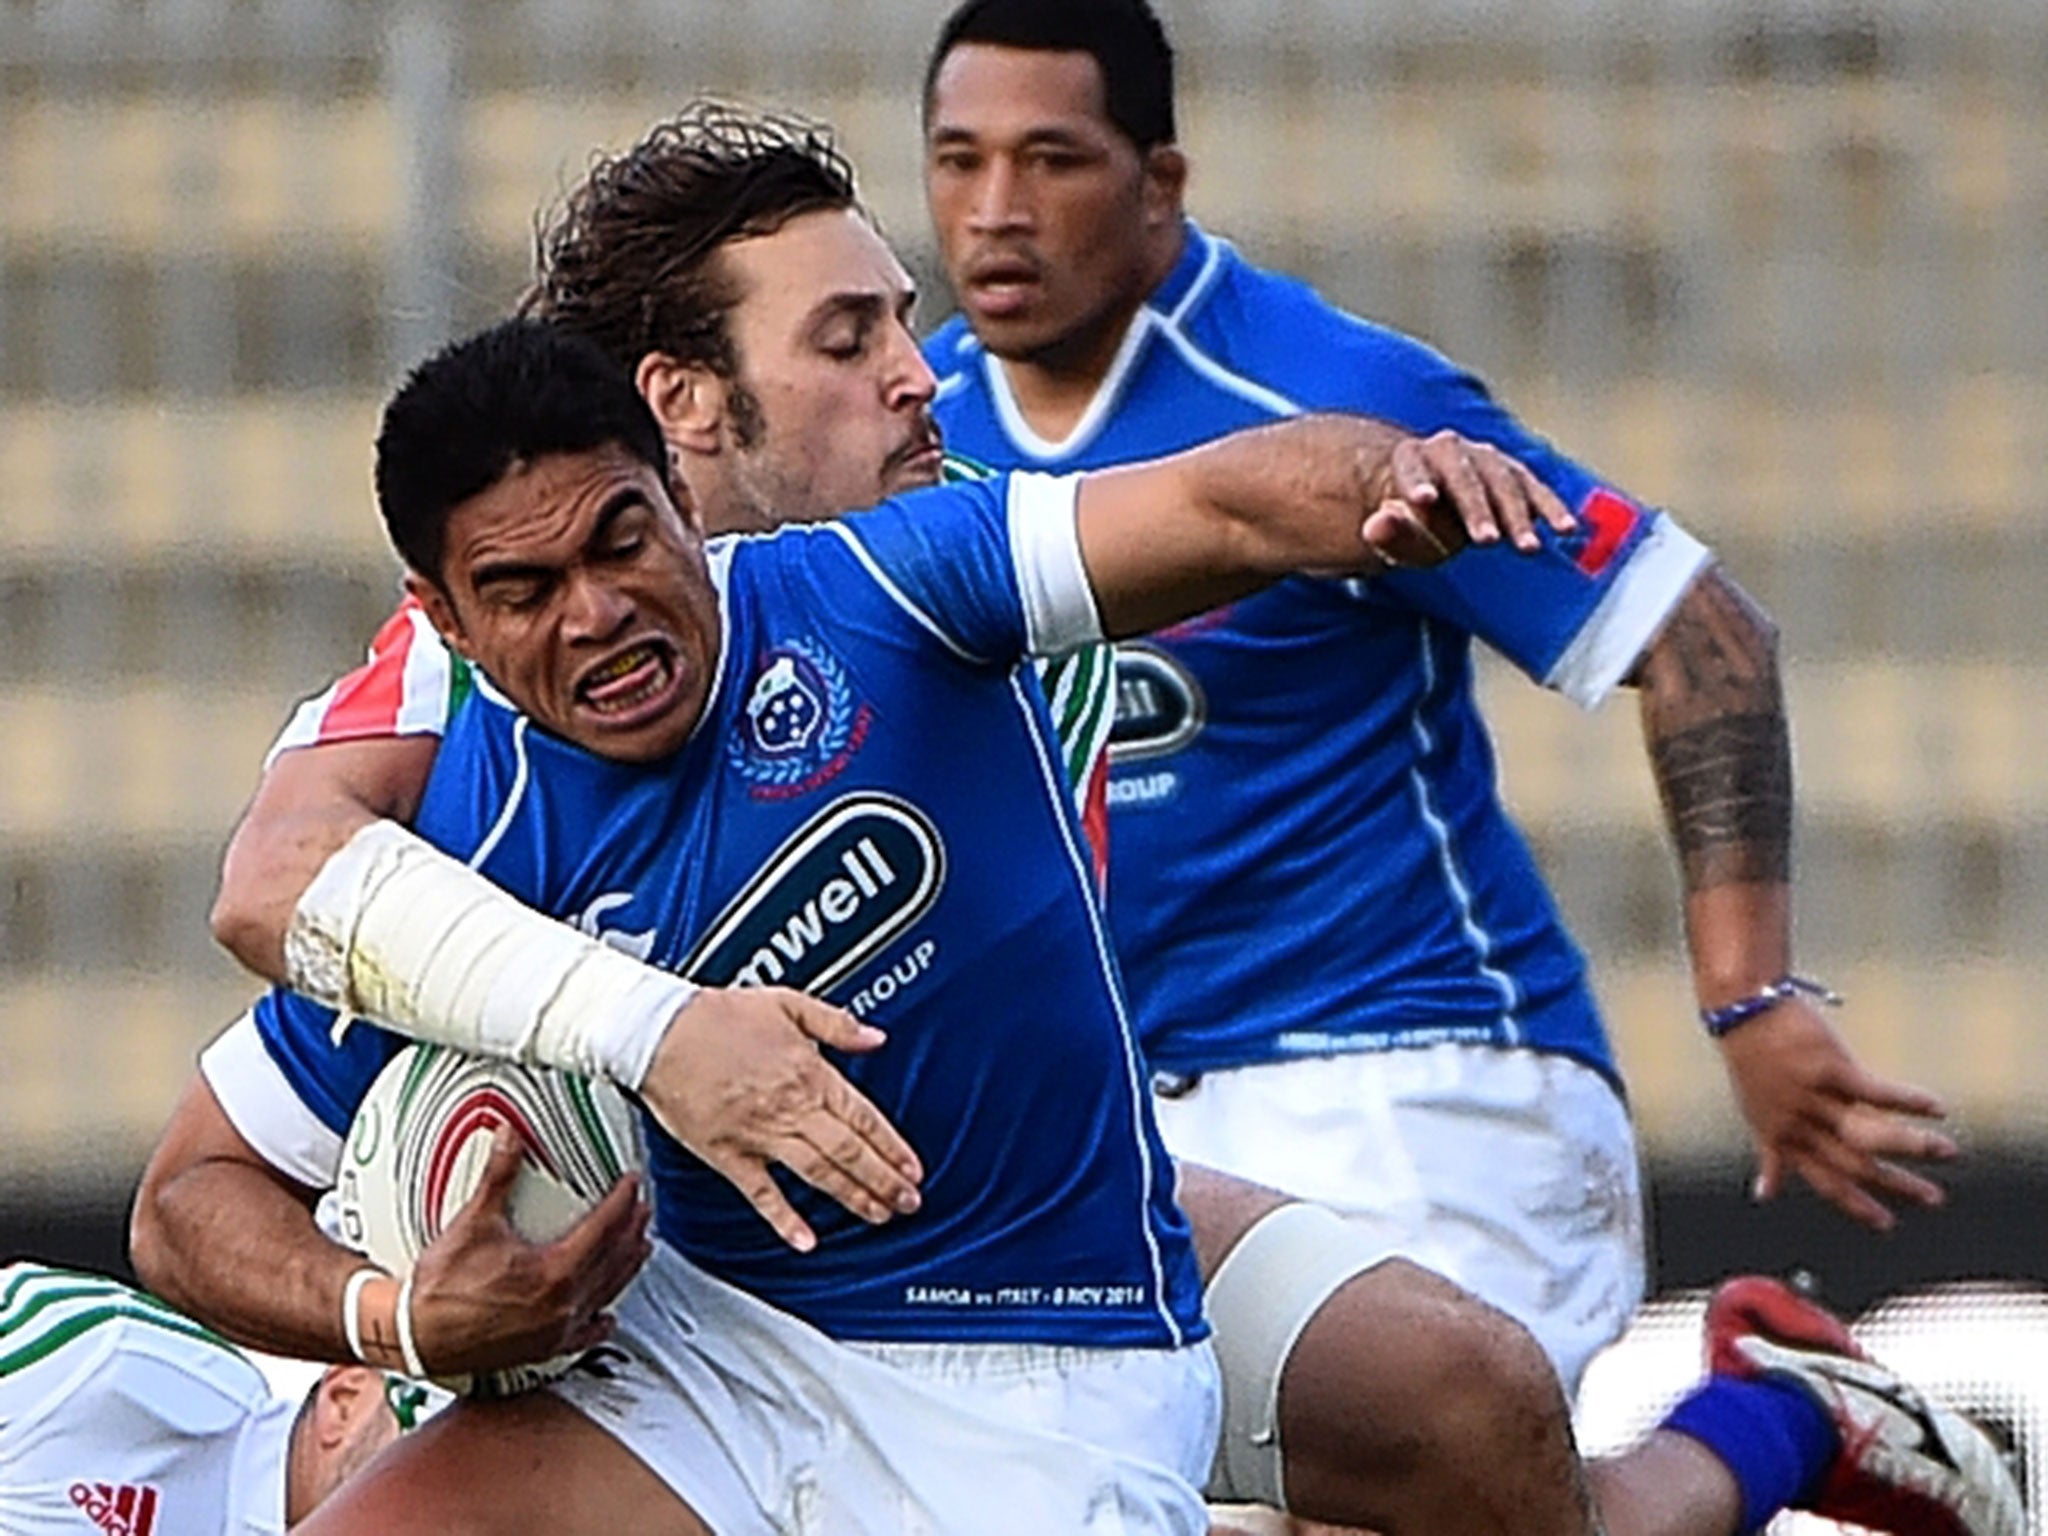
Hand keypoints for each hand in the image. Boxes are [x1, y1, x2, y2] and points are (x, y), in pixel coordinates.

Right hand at [406, 1127, 652, 1374]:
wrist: (414, 1337)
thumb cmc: (440, 1287)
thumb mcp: (473, 1223)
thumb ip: (498, 1176)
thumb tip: (508, 1135)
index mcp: (554, 1272)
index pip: (604, 1228)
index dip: (622, 1201)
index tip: (632, 1183)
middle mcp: (563, 1305)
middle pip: (615, 1260)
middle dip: (633, 1230)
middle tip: (644, 1208)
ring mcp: (555, 1331)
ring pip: (607, 1294)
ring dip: (627, 1268)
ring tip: (641, 1248)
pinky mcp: (542, 1350)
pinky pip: (584, 1335)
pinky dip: (601, 1320)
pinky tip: (609, 1316)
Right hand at [637, 986, 924, 1252]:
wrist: (659, 1031)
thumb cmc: (718, 1016)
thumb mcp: (788, 1003)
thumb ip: (837, 1023)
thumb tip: (876, 1037)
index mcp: (808, 1072)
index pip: (863, 1117)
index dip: (893, 1146)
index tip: (913, 1169)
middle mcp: (789, 1107)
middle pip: (849, 1151)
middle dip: (884, 1180)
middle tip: (908, 1202)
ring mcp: (759, 1134)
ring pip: (817, 1172)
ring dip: (851, 1197)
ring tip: (877, 1215)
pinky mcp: (727, 1154)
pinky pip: (760, 1192)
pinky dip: (783, 1219)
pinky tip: (805, 1240)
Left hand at [1363, 429, 1575, 569]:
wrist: (1434, 502)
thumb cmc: (1410, 523)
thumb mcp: (1393, 535)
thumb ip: (1386, 532)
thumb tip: (1375, 524)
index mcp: (1412, 457)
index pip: (1413, 466)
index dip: (1418, 482)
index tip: (1423, 500)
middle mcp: (1450, 449)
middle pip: (1464, 476)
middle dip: (1476, 509)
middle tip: (1485, 541)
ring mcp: (1486, 458)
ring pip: (1504, 482)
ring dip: (1517, 515)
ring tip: (1527, 548)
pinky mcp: (1515, 473)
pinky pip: (1534, 489)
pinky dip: (1550, 507)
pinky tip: (1565, 529)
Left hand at [1717, 998, 1957, 1229]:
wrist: (1740, 1010)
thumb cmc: (1752, 1061)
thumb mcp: (1755, 1116)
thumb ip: (1770, 1155)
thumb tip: (1764, 1195)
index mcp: (1784, 1138)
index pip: (1826, 1181)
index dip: (1857, 1205)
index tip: (1887, 1225)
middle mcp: (1800, 1123)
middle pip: (1855, 1164)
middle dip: (1897, 1185)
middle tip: (1935, 1200)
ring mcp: (1813, 1096)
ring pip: (1869, 1133)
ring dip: (1913, 1145)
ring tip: (1949, 1151)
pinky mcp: (1828, 1066)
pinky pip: (1875, 1091)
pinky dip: (1909, 1101)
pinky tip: (1938, 1108)